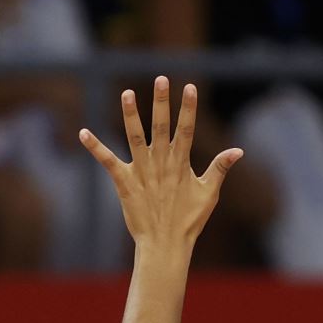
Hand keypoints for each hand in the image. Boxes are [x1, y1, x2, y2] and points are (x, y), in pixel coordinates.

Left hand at [81, 77, 241, 249]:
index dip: (188, 108)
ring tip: (127, 93)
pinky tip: (83, 133)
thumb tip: (238, 150)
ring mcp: (142, 172)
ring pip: (135, 138)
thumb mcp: (208, 193)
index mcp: (181, 164)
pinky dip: (95, 148)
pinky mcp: (124, 184)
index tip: (189, 87)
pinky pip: (107, 162)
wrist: (165, 245)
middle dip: (161, 102)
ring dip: (131, 115)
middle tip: (161, 78)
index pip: (186, 130)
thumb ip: (219, 168)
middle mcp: (161, 164)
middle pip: (161, 127)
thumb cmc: (188, 221)